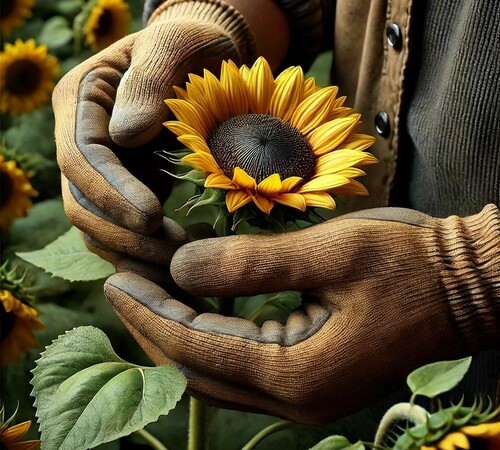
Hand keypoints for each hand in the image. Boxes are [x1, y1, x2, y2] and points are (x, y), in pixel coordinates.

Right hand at [54, 0, 255, 265]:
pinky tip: (178, 262)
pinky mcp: (126, 190)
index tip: (151, 218)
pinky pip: (123, 230)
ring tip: (180, 265)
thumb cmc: (192, 45)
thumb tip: (124, 136)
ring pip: (98, 225)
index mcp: (82, 100)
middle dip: (123, 233)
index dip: (112, 191)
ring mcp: (104, 169)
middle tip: (173, 255)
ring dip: (134, 252)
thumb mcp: (175, 45)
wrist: (204, 59)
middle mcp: (83, 140)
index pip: (82, 157)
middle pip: (81, 201)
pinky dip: (144, 253)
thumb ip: (150, 81)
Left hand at [103, 205, 499, 423]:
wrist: (465, 287)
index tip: (115, 281)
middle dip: (152, 328)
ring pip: (214, 373)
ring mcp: (303, 395)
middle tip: (119, 286)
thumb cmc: (408, 263)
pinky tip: (192, 308)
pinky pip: (240, 367)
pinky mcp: (310, 380)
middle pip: (196, 369)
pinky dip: (207, 339)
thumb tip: (181, 267)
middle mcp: (295, 398)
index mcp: (298, 371)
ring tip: (144, 295)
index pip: (197, 346)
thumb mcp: (330, 252)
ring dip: (175, 334)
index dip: (150, 313)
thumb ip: (252, 264)